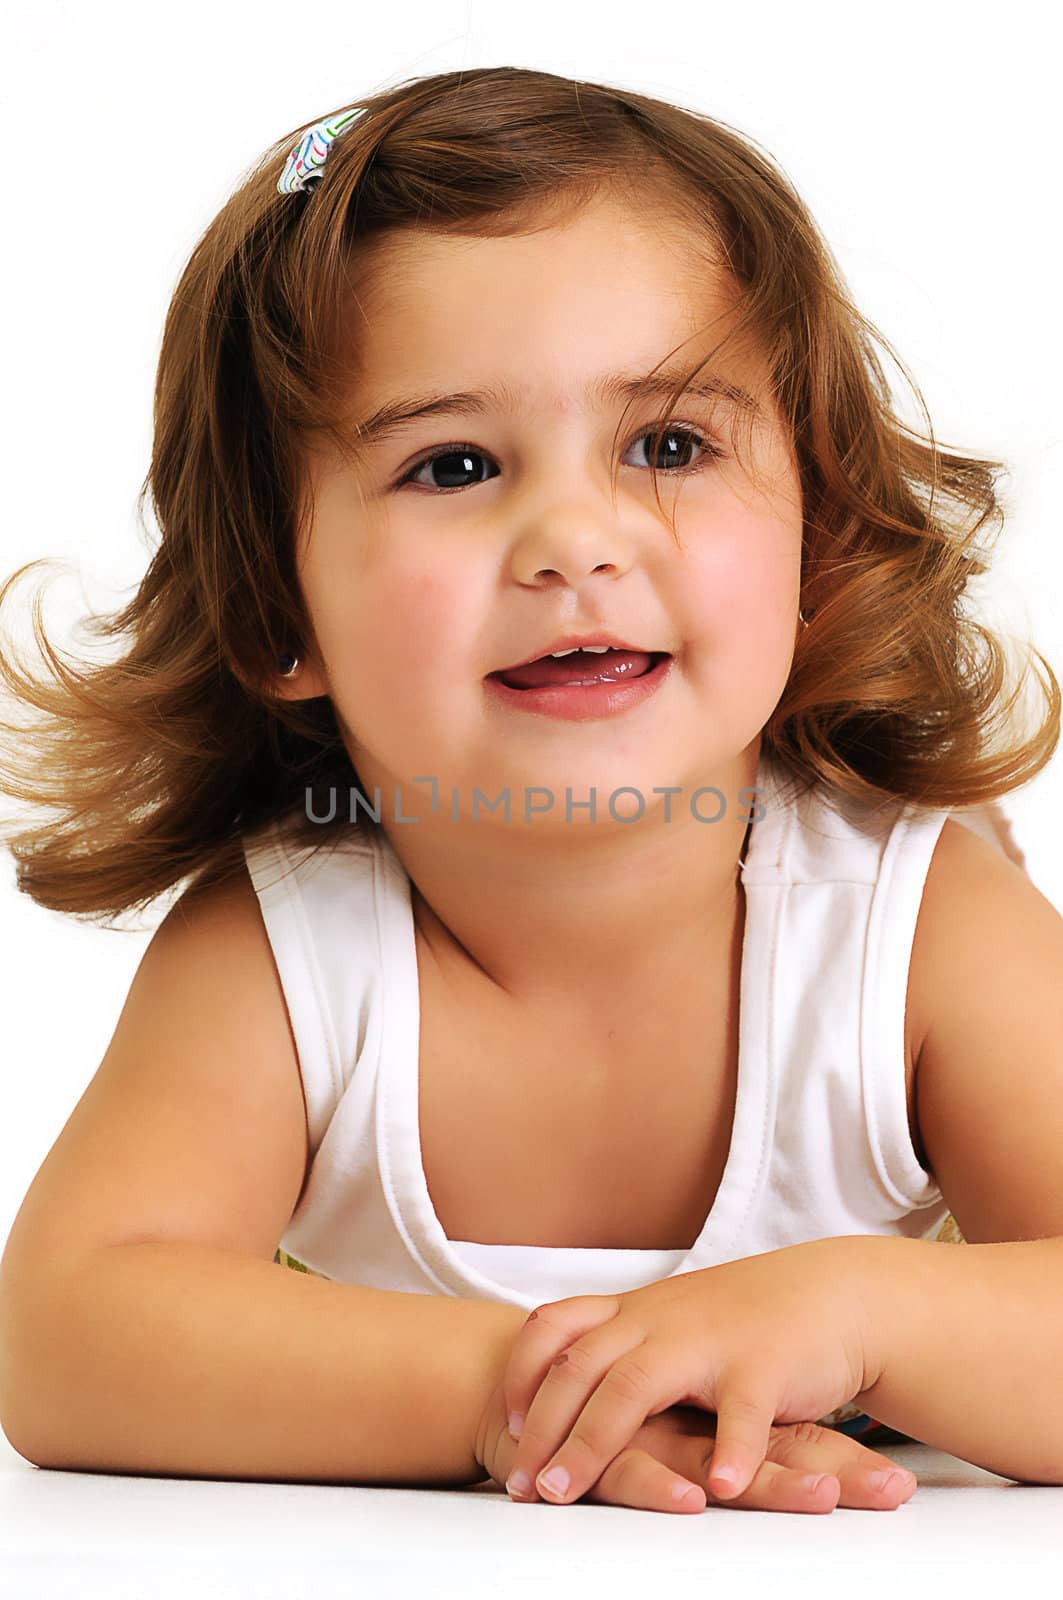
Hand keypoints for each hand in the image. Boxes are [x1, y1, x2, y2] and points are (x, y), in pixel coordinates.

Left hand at [501, 1236, 884, 1505]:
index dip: (525, 1371)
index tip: (506, 1421)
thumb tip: (569, 1387)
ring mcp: (711, 1340)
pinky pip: (742, 1412)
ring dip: (595, 1442)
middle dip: (543, 1427)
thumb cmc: (749, 1319)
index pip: (558, 1327)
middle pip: (583, 1367)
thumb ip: (628, 1347)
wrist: (834, 1293)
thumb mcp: (675, 1322)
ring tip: (567, 1492)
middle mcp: (664, 1320)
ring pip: (637, 1385)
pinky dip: (729, 1452)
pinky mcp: (766, 1365)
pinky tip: (714, 1490)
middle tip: (519, 1485)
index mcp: (640, 1311)